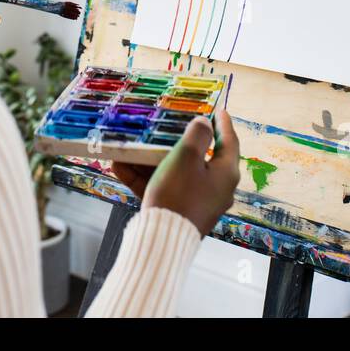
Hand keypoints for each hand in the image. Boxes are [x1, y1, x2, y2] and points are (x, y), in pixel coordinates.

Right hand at [110, 110, 240, 237]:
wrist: (162, 241)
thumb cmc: (178, 195)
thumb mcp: (187, 157)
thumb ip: (197, 135)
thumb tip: (204, 125)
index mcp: (225, 173)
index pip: (229, 141)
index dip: (222, 123)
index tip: (218, 109)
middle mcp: (216, 189)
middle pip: (198, 157)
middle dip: (176, 141)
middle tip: (168, 126)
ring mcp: (197, 202)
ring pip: (175, 173)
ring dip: (151, 160)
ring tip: (132, 147)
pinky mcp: (178, 213)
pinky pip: (162, 189)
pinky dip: (144, 178)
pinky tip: (120, 167)